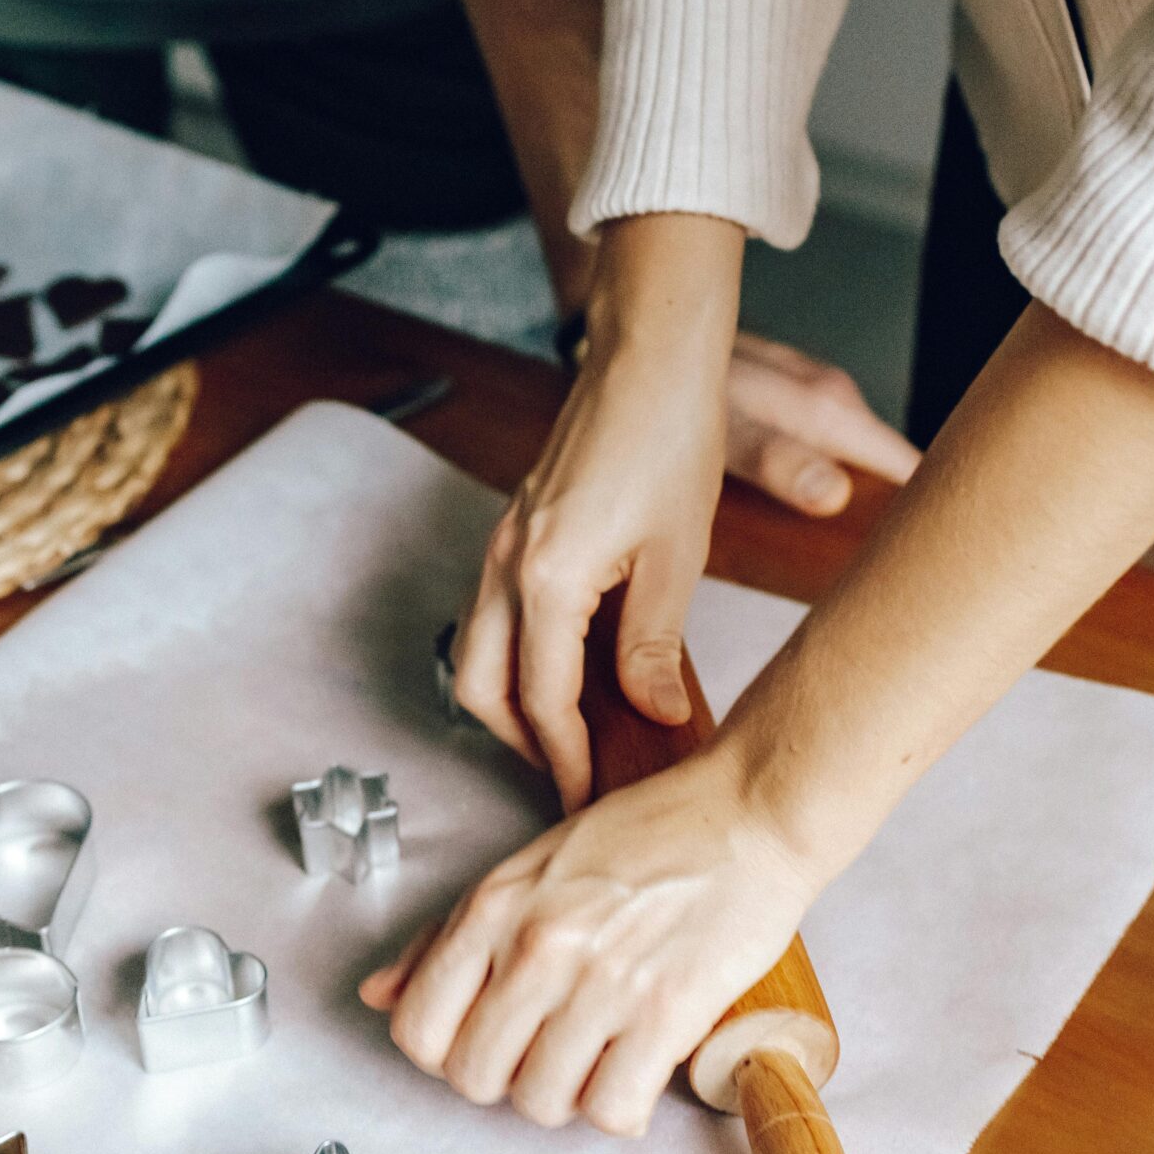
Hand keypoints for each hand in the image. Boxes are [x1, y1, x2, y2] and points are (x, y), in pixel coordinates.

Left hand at [359, 750, 817, 1136]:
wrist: (750, 814)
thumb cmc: (645, 835)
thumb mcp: (524, 868)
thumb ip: (445, 938)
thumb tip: (376, 995)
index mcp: (492, 906)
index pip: (417, 1029)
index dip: (445, 1050)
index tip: (483, 1038)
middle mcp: (536, 946)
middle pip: (474, 1077)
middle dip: (504, 1078)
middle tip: (544, 1050)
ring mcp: (600, 983)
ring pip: (540, 1103)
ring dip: (566, 1095)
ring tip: (595, 1057)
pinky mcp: (667, 1014)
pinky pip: (612, 1111)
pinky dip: (620, 1110)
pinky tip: (635, 1072)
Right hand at [455, 321, 916, 814]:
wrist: (648, 359)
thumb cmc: (667, 439)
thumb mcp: (676, 556)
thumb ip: (654, 646)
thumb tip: (655, 716)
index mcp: (545, 580)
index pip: (541, 701)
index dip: (567, 759)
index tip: (591, 793)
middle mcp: (505, 566)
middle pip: (480, 688)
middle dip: (520, 741)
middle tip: (574, 771)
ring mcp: (501, 546)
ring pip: (476, 652)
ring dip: (514, 701)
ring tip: (575, 728)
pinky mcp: (513, 530)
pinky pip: (494, 614)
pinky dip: (520, 655)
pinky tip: (574, 665)